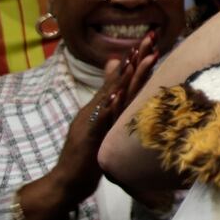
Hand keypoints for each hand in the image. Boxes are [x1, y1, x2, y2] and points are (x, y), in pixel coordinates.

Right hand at [20, 34, 157, 219]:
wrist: (67, 181)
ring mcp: (93, 122)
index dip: (136, 60)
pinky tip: (115, 96)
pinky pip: (100, 121)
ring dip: (124, 78)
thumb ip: (108, 100)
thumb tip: (116, 74)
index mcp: (103, 107)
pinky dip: (107, 107)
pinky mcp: (89, 138)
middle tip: (150, 38)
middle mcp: (98, 110)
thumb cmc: (87, 154)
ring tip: (137, 59)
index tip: (152, 40)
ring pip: (111, 97)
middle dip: (135, 59)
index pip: (123, 80)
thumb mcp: (100, 125)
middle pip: (119, 82)